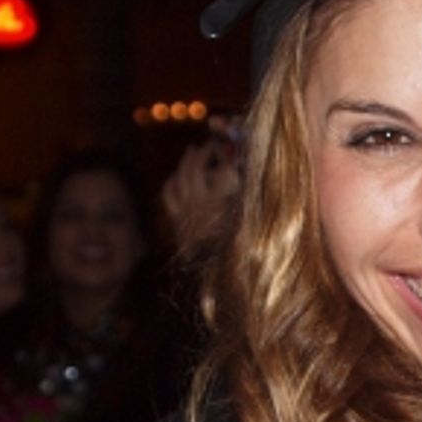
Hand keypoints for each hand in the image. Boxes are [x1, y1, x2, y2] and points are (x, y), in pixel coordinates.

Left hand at [161, 126, 241, 254]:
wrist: (217, 277)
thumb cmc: (241, 250)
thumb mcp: (252, 221)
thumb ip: (251, 196)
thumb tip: (250, 170)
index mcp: (221, 202)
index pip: (224, 168)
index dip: (228, 154)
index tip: (232, 147)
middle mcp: (200, 203)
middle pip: (196, 167)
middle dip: (205, 152)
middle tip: (212, 144)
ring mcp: (186, 211)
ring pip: (180, 177)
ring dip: (187, 161)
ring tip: (193, 150)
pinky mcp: (177, 220)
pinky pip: (169, 194)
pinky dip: (172, 181)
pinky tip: (177, 176)